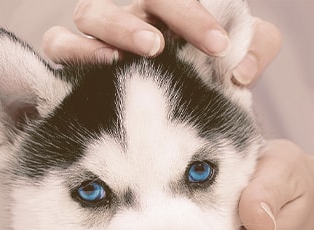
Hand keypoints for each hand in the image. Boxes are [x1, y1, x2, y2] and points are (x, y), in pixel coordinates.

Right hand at [42, 0, 280, 84]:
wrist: (176, 132)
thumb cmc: (207, 83)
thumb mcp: (241, 63)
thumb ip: (256, 50)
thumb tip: (242, 69)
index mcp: (170, 12)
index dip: (193, 17)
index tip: (220, 47)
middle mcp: (133, 19)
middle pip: (132, 0)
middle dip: (143, 19)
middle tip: (160, 46)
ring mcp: (100, 39)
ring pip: (89, 14)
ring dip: (110, 31)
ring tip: (126, 57)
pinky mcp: (71, 66)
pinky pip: (57, 46)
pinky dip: (73, 52)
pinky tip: (99, 69)